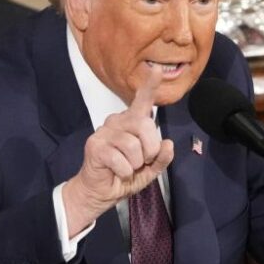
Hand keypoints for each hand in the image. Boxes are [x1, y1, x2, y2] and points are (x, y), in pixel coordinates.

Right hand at [62, 66, 174, 234]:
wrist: (100, 193)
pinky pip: (122, 160)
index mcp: (131, 123)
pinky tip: (117, 172)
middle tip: (141, 162)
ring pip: (134, 145)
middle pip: (145, 125)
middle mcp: (117, 121)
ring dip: (136, 164)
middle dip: (150, 150)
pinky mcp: (95, 145)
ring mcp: (104, 132)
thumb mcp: (149, 170)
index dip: (150, 85)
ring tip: (127, 168)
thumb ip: (161, 158)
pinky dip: (125, 173)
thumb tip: (168, 144)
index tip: (157, 70)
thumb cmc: (124, 176)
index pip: (142, 101)